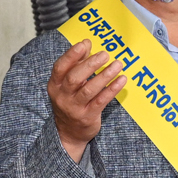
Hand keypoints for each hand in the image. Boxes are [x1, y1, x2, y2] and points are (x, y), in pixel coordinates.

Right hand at [48, 39, 125, 163]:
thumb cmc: (71, 102)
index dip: (72, 55)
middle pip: (74, 78)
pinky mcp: (88, 116)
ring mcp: (74, 108)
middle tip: (105, 54)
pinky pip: (101, 100)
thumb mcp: (68, 85)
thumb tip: (87, 43)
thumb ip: (76, 64)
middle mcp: (62, 96)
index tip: (85, 43)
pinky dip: (112, 89)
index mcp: (55, 85)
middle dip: (90, 64)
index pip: (60, 67)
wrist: (69, 133)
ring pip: (89, 89)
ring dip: (104, 75)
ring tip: (117, 64)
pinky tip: (121, 80)